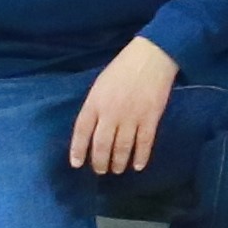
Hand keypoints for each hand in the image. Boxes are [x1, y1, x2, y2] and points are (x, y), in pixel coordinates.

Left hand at [68, 35, 179, 178]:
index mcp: (95, 102)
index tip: (77, 164)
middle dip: (99, 162)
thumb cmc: (122, 69)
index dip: (78, 150)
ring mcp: (131, 117)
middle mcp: (111, 112)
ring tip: (117, 170)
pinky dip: (141, 157)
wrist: (150, 57)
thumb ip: (95, 106)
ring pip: (122, 148)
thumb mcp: (100, 85)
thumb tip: (92, 130)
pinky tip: (138, 165)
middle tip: (101, 170)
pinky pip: (144, 143)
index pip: (82, 131)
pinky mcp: (150, 118)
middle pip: (101, 145)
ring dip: (118, 162)